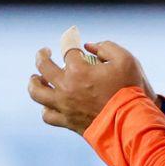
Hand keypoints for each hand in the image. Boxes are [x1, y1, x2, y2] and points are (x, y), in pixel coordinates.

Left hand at [27, 41, 156, 134]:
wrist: (130, 123)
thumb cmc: (129, 90)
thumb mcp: (126, 59)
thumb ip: (107, 46)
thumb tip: (90, 46)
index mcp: (78, 70)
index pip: (68, 50)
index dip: (71, 43)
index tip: (74, 42)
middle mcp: (66, 87)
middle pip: (44, 67)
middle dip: (42, 56)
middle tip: (44, 52)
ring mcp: (64, 105)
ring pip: (37, 92)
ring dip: (34, 82)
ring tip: (36, 78)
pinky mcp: (67, 122)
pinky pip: (47, 115)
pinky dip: (46, 108)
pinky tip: (48, 103)